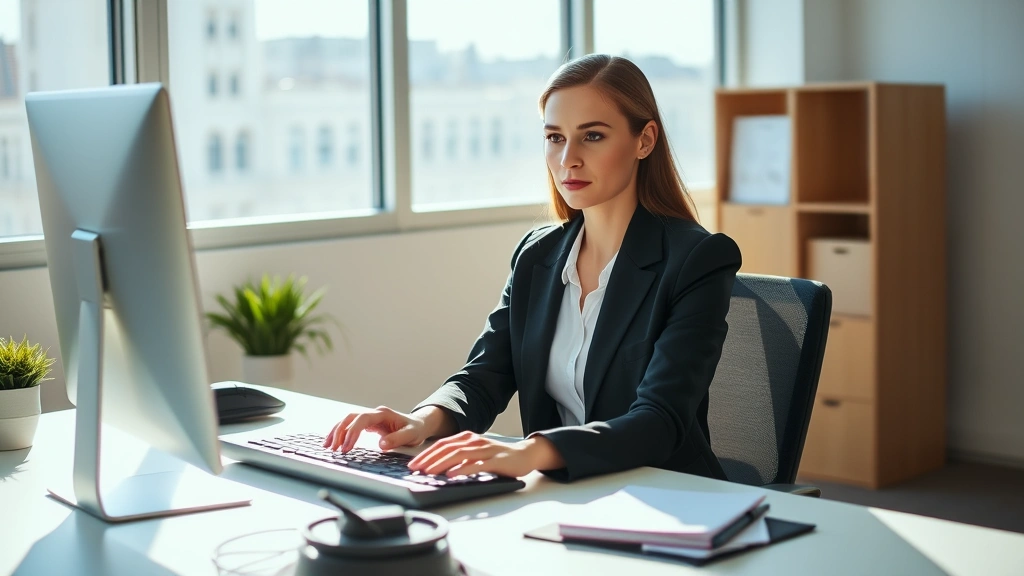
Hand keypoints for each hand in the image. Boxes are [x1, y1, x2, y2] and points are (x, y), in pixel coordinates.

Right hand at [323, 406, 429, 452]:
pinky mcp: (369, 424)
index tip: (347, 448)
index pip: (362, 419)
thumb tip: (381, 445)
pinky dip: (342, 433)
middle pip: (351, 418)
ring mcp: (371, 417)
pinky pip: (351, 426)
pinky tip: (334, 442)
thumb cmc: (416, 430)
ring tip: (328, 446)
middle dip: (340, 432)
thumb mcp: (411, 435)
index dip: (353, 432)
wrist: (419, 425)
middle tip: (334, 449)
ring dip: (337, 432)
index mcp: (383, 414)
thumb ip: (397, 439)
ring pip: (348, 420)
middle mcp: (374, 413)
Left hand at [408, 431, 563, 477]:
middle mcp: (474, 441)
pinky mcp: (495, 460)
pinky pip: (476, 464)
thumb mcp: (475, 454)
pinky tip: (452, 475)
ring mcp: (485, 449)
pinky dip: (462, 469)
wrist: (524, 455)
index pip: (442, 444)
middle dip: (428, 459)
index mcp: (467, 438)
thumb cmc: (497, 457)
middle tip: (415, 470)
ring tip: (429, 473)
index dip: (426, 454)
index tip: (413, 464)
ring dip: (441, 464)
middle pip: (447, 448)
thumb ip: (459, 458)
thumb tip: (437, 468)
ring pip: (458, 454)